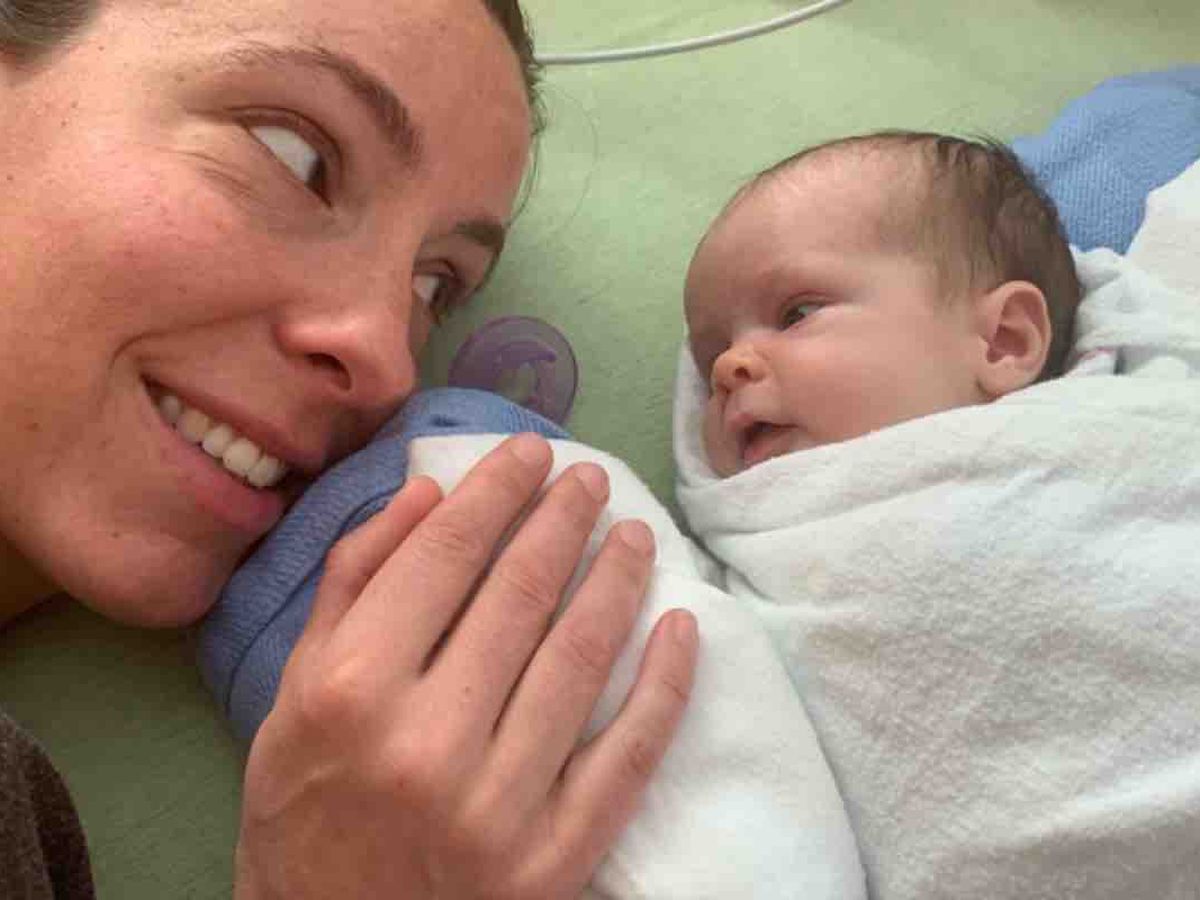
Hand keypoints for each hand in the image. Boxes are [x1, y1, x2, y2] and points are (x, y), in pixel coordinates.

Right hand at [234, 434, 698, 898]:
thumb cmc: (305, 804)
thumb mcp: (292, 690)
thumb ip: (351, 583)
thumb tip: (426, 493)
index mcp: (350, 689)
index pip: (444, 556)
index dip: (495, 491)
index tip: (530, 451)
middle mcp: (424, 741)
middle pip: (520, 595)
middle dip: (563, 519)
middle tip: (591, 479)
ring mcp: (497, 805)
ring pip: (580, 659)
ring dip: (618, 581)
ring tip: (635, 533)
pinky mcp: (554, 858)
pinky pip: (628, 754)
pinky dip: (665, 683)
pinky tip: (681, 625)